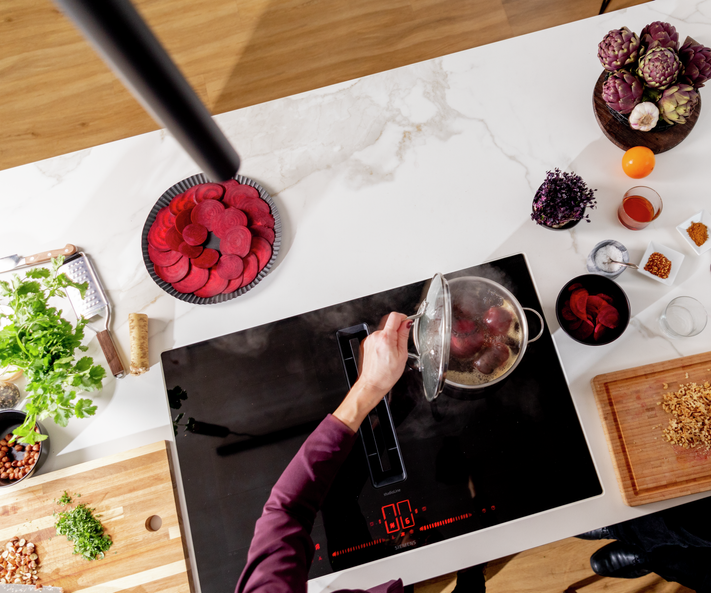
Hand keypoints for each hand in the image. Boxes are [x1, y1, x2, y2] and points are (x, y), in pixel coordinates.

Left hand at [333, 312, 410, 431]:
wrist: (372, 384)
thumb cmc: (386, 374)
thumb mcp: (402, 355)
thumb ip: (404, 336)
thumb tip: (407, 324)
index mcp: (386, 338)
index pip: (394, 316)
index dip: (403, 318)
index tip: (407, 323)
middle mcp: (376, 336)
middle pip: (389, 324)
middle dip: (397, 331)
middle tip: (400, 345)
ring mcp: (370, 339)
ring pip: (384, 332)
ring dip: (390, 338)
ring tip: (392, 353)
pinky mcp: (367, 343)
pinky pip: (378, 338)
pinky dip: (383, 342)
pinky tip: (385, 354)